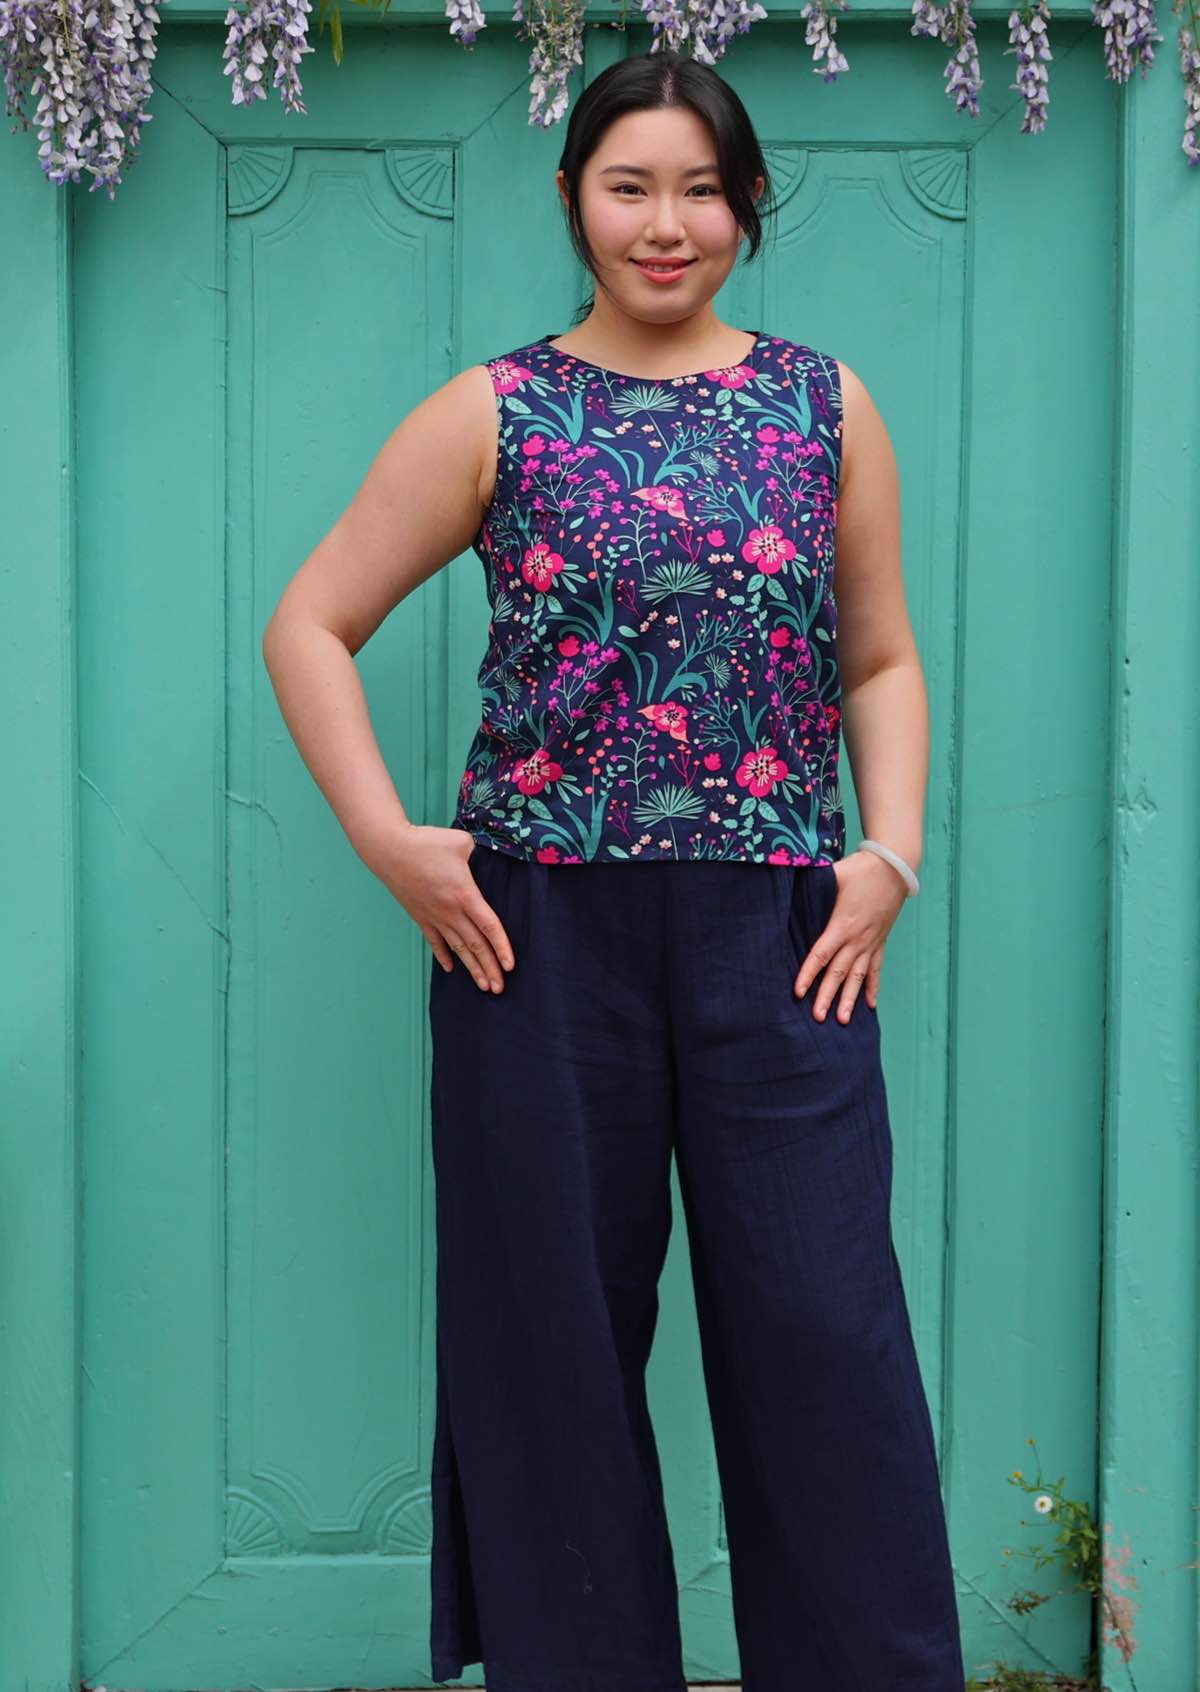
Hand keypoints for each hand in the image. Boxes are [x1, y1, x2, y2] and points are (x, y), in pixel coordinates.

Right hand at [371, 824, 514, 992]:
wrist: (390, 849)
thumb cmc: (426, 842)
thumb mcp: (461, 842)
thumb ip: (480, 853)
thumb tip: (489, 856)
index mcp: (464, 894)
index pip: (489, 926)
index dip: (502, 947)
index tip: (510, 965)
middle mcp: (450, 911)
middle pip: (475, 945)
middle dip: (489, 968)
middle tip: (500, 988)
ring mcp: (434, 916)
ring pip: (457, 948)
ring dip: (471, 969)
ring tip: (483, 986)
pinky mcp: (420, 915)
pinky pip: (435, 941)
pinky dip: (443, 956)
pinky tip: (450, 969)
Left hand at [794, 850, 908, 1021]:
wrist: (895, 869)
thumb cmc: (860, 870)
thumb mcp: (832, 874)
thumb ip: (811, 883)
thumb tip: (786, 883)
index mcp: (841, 924)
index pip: (821, 954)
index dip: (808, 974)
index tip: (798, 991)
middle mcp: (857, 939)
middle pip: (838, 972)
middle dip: (827, 996)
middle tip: (818, 1017)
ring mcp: (871, 943)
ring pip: (858, 977)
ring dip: (850, 1000)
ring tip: (842, 1020)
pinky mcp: (880, 942)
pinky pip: (876, 970)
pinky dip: (873, 988)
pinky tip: (870, 1006)